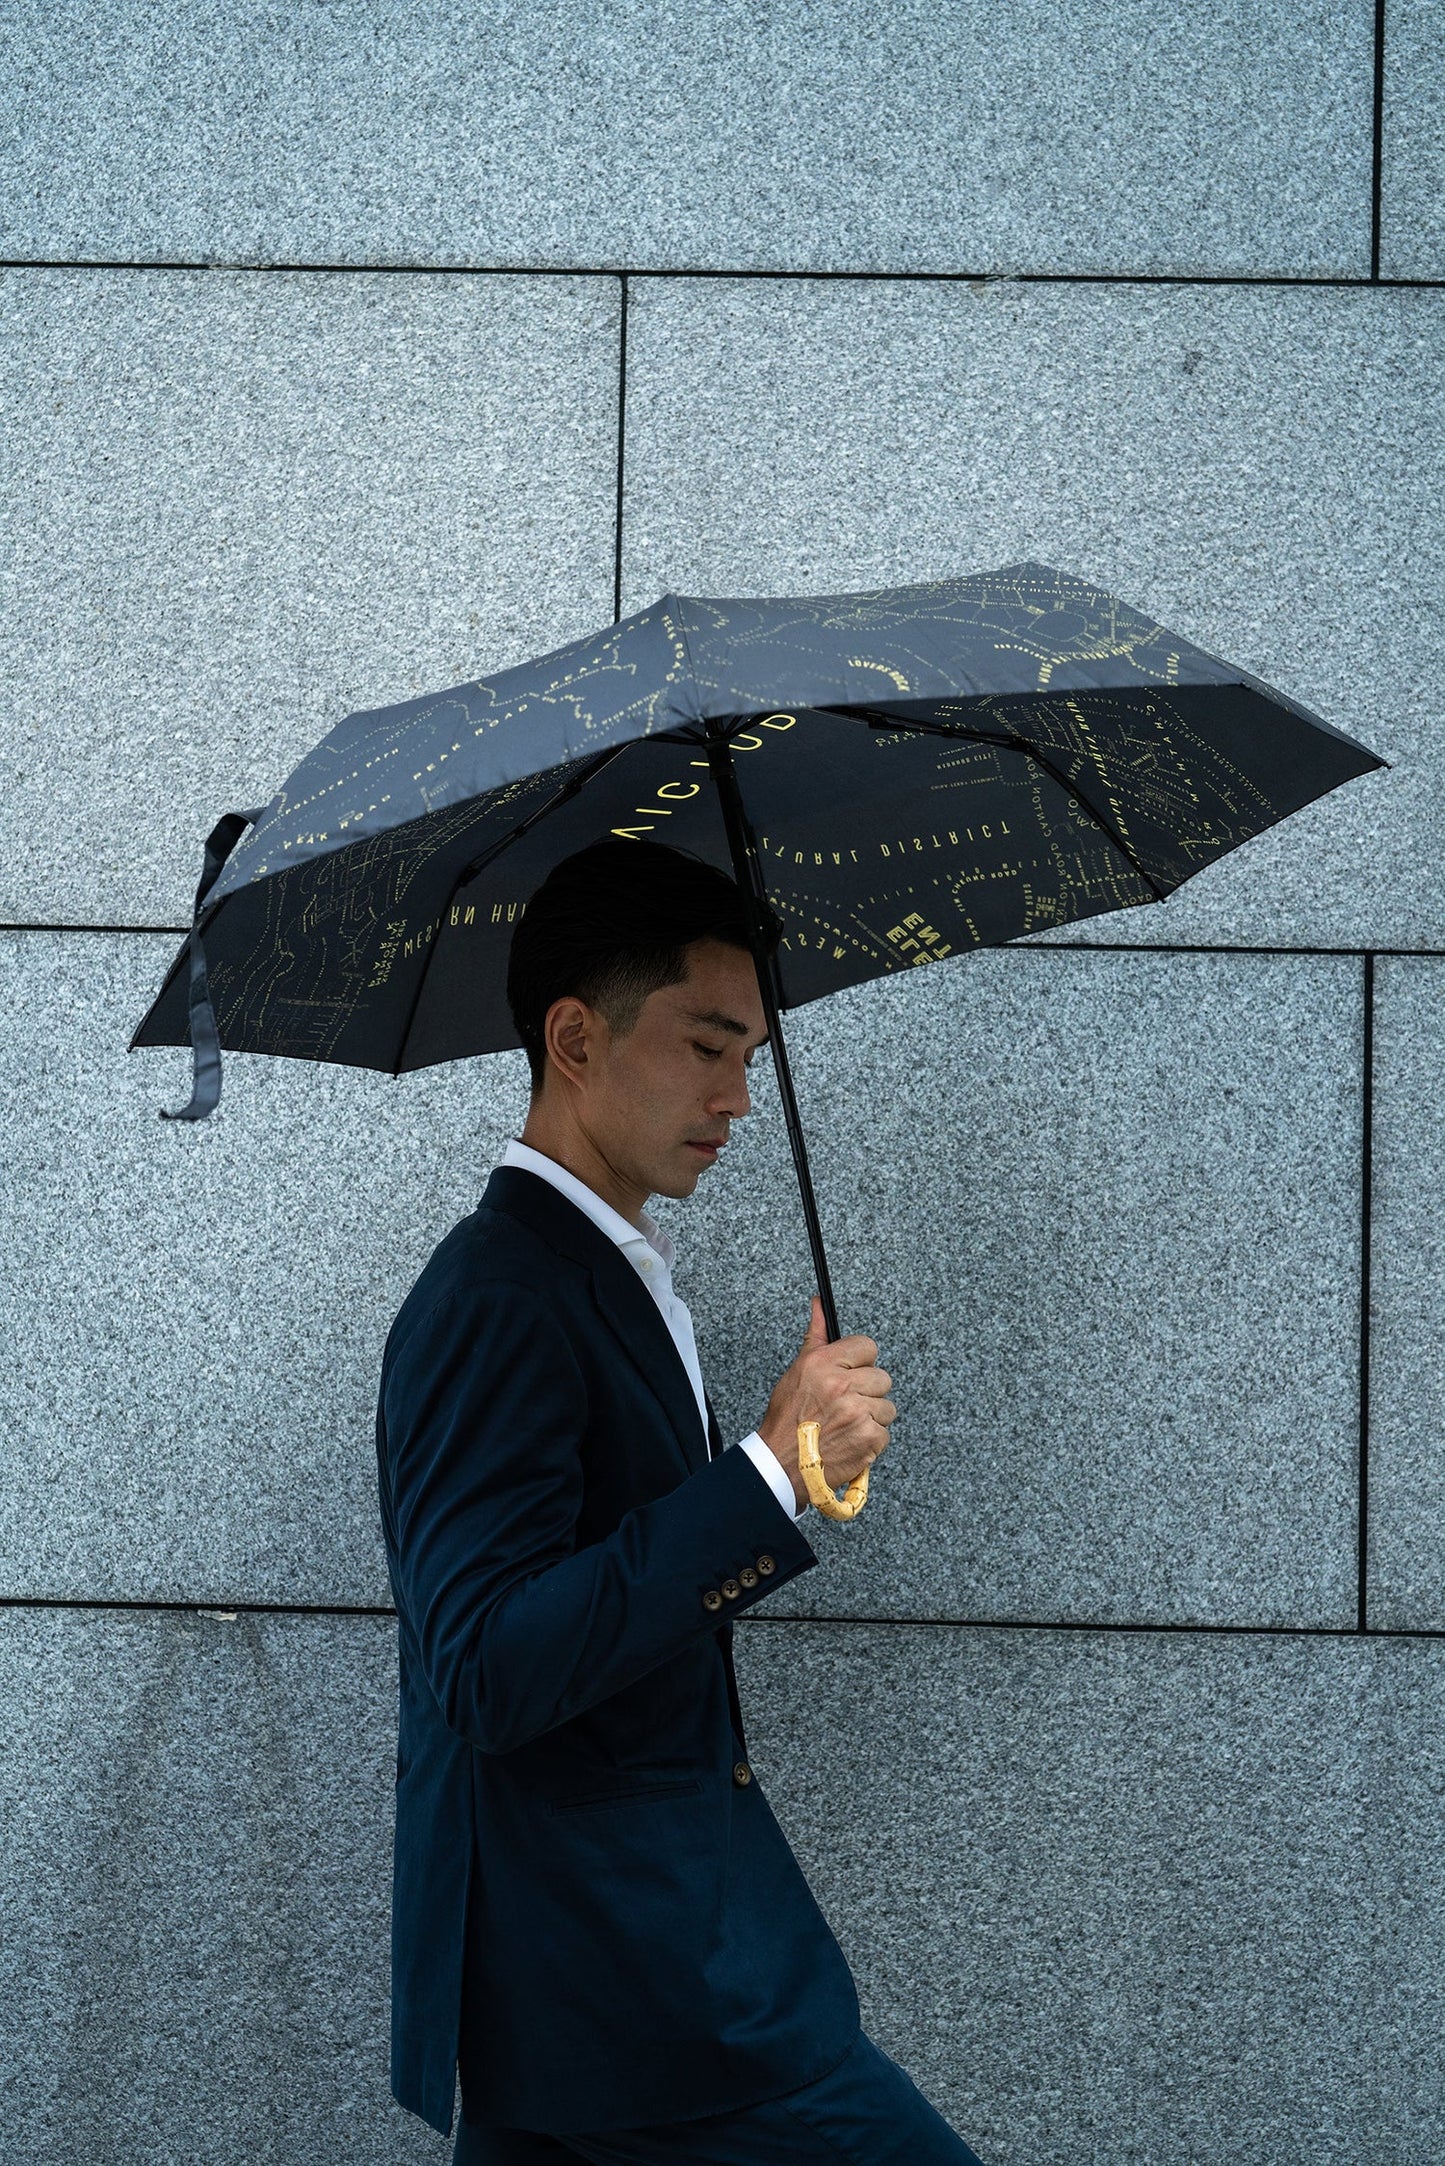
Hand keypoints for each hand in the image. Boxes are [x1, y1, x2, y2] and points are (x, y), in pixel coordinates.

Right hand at [757, 1294, 896, 1510]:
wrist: (782, 1465)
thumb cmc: (786, 1420)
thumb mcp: (797, 1371)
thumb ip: (816, 1336)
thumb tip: (819, 1304)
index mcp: (824, 1364)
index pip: (867, 1347)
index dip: (860, 1362)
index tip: (850, 1374)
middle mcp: (843, 1386)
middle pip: (882, 1377)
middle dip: (867, 1391)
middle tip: (846, 1405)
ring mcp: (859, 1413)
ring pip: (886, 1406)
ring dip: (871, 1417)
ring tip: (846, 1425)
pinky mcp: (870, 1438)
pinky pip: (884, 1432)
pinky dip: (870, 1439)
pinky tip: (849, 1441)